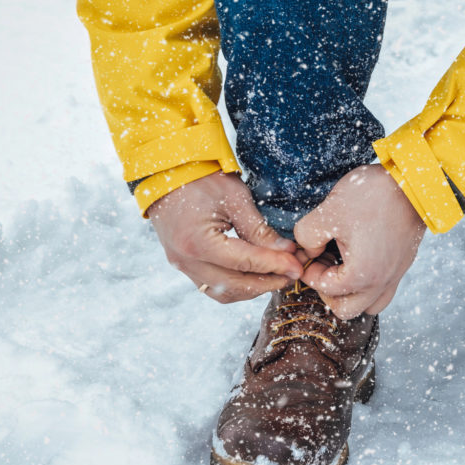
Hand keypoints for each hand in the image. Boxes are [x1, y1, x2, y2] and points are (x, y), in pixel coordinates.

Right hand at [148, 172, 303, 302]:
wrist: (166, 172)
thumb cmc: (201, 178)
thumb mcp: (235, 199)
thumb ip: (259, 230)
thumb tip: (286, 251)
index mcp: (198, 243)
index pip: (246, 263)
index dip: (275, 266)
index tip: (297, 266)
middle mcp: (186, 261)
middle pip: (235, 285)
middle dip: (268, 282)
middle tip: (291, 274)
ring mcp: (182, 265)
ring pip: (223, 292)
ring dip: (252, 288)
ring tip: (276, 276)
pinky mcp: (183, 264)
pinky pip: (212, 285)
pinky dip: (236, 285)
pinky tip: (255, 275)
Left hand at [294, 164, 425, 318]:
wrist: (414, 182)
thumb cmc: (372, 196)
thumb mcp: (329, 212)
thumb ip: (307, 236)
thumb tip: (308, 249)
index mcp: (362, 275)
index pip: (325, 289)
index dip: (309, 272)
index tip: (305, 253)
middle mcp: (381, 282)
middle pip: (345, 309)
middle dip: (327, 289)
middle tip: (321, 263)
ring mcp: (395, 274)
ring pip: (369, 304)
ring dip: (350, 292)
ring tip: (340, 264)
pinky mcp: (403, 263)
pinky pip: (383, 287)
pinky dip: (367, 282)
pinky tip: (358, 256)